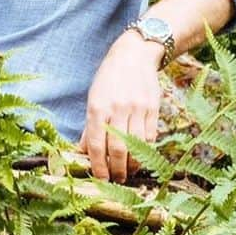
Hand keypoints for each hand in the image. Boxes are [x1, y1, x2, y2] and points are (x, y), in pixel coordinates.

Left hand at [79, 28, 161, 182]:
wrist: (134, 55)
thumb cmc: (109, 78)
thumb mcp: (94, 98)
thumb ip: (90, 127)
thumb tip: (83, 153)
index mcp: (98, 107)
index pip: (97, 145)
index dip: (98, 166)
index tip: (100, 179)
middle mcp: (117, 108)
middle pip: (118, 149)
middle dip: (117, 170)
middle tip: (116, 180)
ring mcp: (137, 108)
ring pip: (136, 146)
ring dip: (132, 165)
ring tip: (128, 172)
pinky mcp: (153, 107)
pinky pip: (150, 136)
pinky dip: (146, 150)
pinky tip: (141, 156)